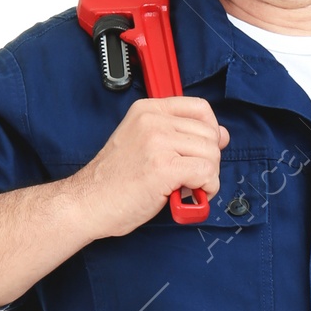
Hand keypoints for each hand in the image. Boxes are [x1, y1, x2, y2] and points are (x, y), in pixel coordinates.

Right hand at [71, 96, 229, 238]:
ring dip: (208, 177)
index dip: (210, 133)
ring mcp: (157, 142)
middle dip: (209, 160)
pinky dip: (206, 188)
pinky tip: (188, 194)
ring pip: (211, 154)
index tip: (202, 152)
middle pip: (210, 134)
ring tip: (186, 187)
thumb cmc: (114, 180)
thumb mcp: (144, 144)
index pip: (200, 108)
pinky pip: (206, 173)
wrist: (88, 202)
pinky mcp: (163, 167)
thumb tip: (222, 135)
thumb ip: (179, 136)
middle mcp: (153, 121)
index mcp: (148, 110)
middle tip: (190, 177)